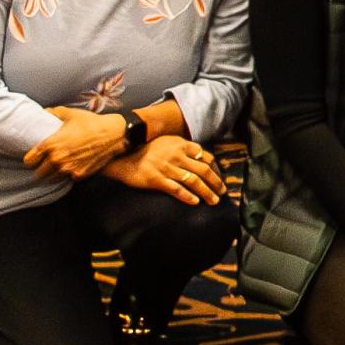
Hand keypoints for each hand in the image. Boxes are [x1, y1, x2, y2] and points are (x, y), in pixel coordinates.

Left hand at [23, 106, 132, 179]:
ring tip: (58, 166)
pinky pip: (67, 178)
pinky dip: (68, 174)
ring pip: (51, 179)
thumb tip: (44, 112)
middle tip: (47, 162)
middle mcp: (56, 159)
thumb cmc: (91, 122)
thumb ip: (53, 113)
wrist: (113, 134)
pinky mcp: (78, 175)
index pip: (29, 160)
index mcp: (51, 144)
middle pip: (38, 173)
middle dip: (41, 167)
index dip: (31, 158)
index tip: (35, 157)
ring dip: (53, 173)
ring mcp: (67, 169)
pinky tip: (72, 165)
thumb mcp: (70, 113)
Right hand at [106, 135, 225, 203]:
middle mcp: (176, 156)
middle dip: (216, 182)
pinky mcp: (156, 180)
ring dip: (206, 192)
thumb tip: (200, 156)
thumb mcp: (167, 142)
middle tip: (223, 192)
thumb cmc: (146, 149)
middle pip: (203, 170)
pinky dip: (187, 196)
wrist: (122, 156)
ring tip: (214, 201)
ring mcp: (166, 168)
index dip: (216, 169)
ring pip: (193, 181)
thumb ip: (183, 147)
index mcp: (181, 145)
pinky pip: (176, 189)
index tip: (220, 178)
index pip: (205, 157)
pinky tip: (195, 202)